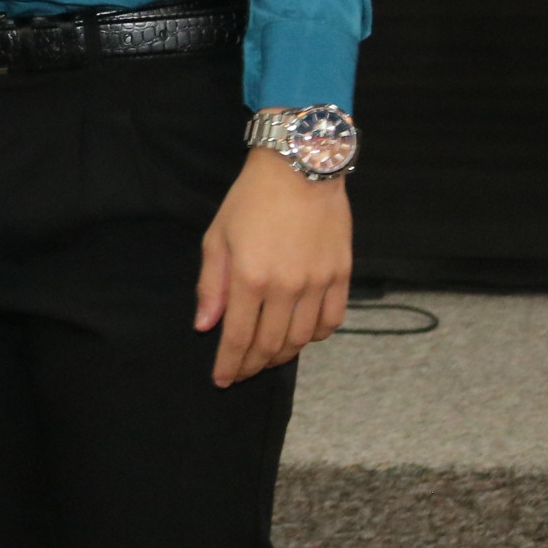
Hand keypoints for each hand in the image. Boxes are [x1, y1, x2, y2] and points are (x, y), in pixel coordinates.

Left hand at [194, 144, 351, 386]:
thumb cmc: (251, 199)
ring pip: (301, 339)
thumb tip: (205, 326)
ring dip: (282, 355)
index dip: (229, 364)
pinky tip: (301, 335)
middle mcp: (287, 287)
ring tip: (267, 357)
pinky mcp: (341, 276)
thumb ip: (211, 285)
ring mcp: (318, 283)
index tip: (222, 380)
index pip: (238, 338)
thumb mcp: (218, 237)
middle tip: (242, 372)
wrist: (300, 167)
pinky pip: (332, 321)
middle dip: (252, 365)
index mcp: (250, 278)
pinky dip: (315, 336)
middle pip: (270, 345)